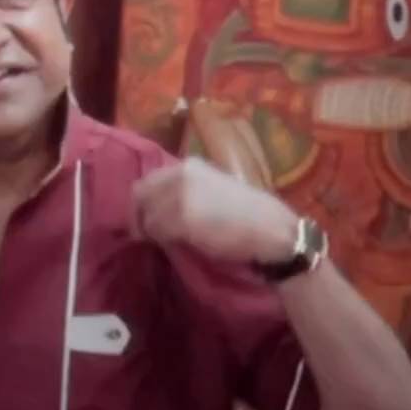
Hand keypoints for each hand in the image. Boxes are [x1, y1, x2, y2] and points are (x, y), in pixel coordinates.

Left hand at [132, 157, 299, 264]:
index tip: (147, 218)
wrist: (272, 230)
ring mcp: (181, 194)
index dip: (143, 202)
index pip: (148, 180)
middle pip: (140, 194)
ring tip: (165, 240)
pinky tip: (177, 244)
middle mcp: (182, 173)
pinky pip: (156, 231)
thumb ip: (188, 191)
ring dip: (151, 230)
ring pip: (146, 215)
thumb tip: (160, 207)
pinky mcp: (182, 218)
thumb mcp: (215, 189)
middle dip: (139, 215)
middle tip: (147, 234)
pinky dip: (161, 240)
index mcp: (191, 165)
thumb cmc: (250, 214)